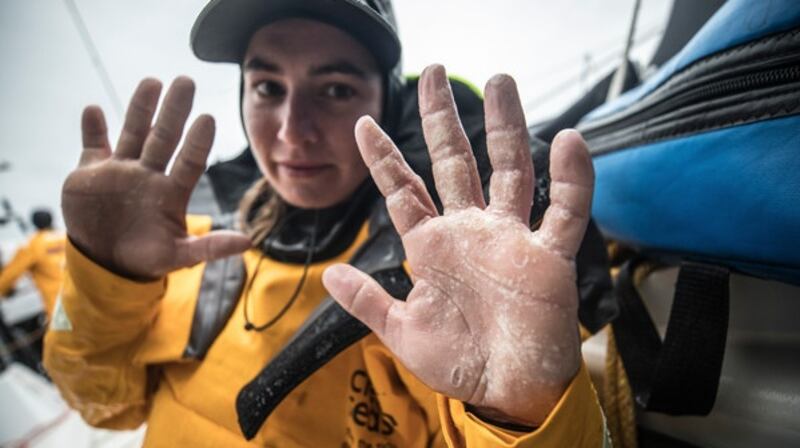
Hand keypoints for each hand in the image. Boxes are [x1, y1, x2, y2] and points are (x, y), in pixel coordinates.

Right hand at [62, 77, 249, 279]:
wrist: (105, 262)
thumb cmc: (147, 258)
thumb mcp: (179, 255)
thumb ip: (211, 247)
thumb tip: (248, 243)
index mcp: (172, 191)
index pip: (190, 160)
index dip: (198, 141)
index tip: (208, 118)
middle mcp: (150, 174)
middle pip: (164, 136)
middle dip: (174, 110)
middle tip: (187, 81)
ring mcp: (122, 169)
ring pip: (133, 132)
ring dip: (140, 108)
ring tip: (152, 82)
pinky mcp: (92, 172)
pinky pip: (92, 145)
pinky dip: (91, 129)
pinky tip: (93, 110)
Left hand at [323, 65, 593, 425]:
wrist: (506, 393)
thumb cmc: (457, 363)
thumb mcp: (401, 332)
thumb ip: (367, 300)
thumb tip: (328, 273)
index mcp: (433, 246)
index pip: (403, 190)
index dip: (383, 157)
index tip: (363, 123)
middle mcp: (471, 231)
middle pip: (455, 162)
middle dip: (443, 119)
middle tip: (434, 73)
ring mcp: (511, 238)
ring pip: (509, 170)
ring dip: (507, 127)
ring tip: (501, 82)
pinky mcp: (548, 256)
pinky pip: (564, 210)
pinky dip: (572, 178)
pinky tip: (569, 142)